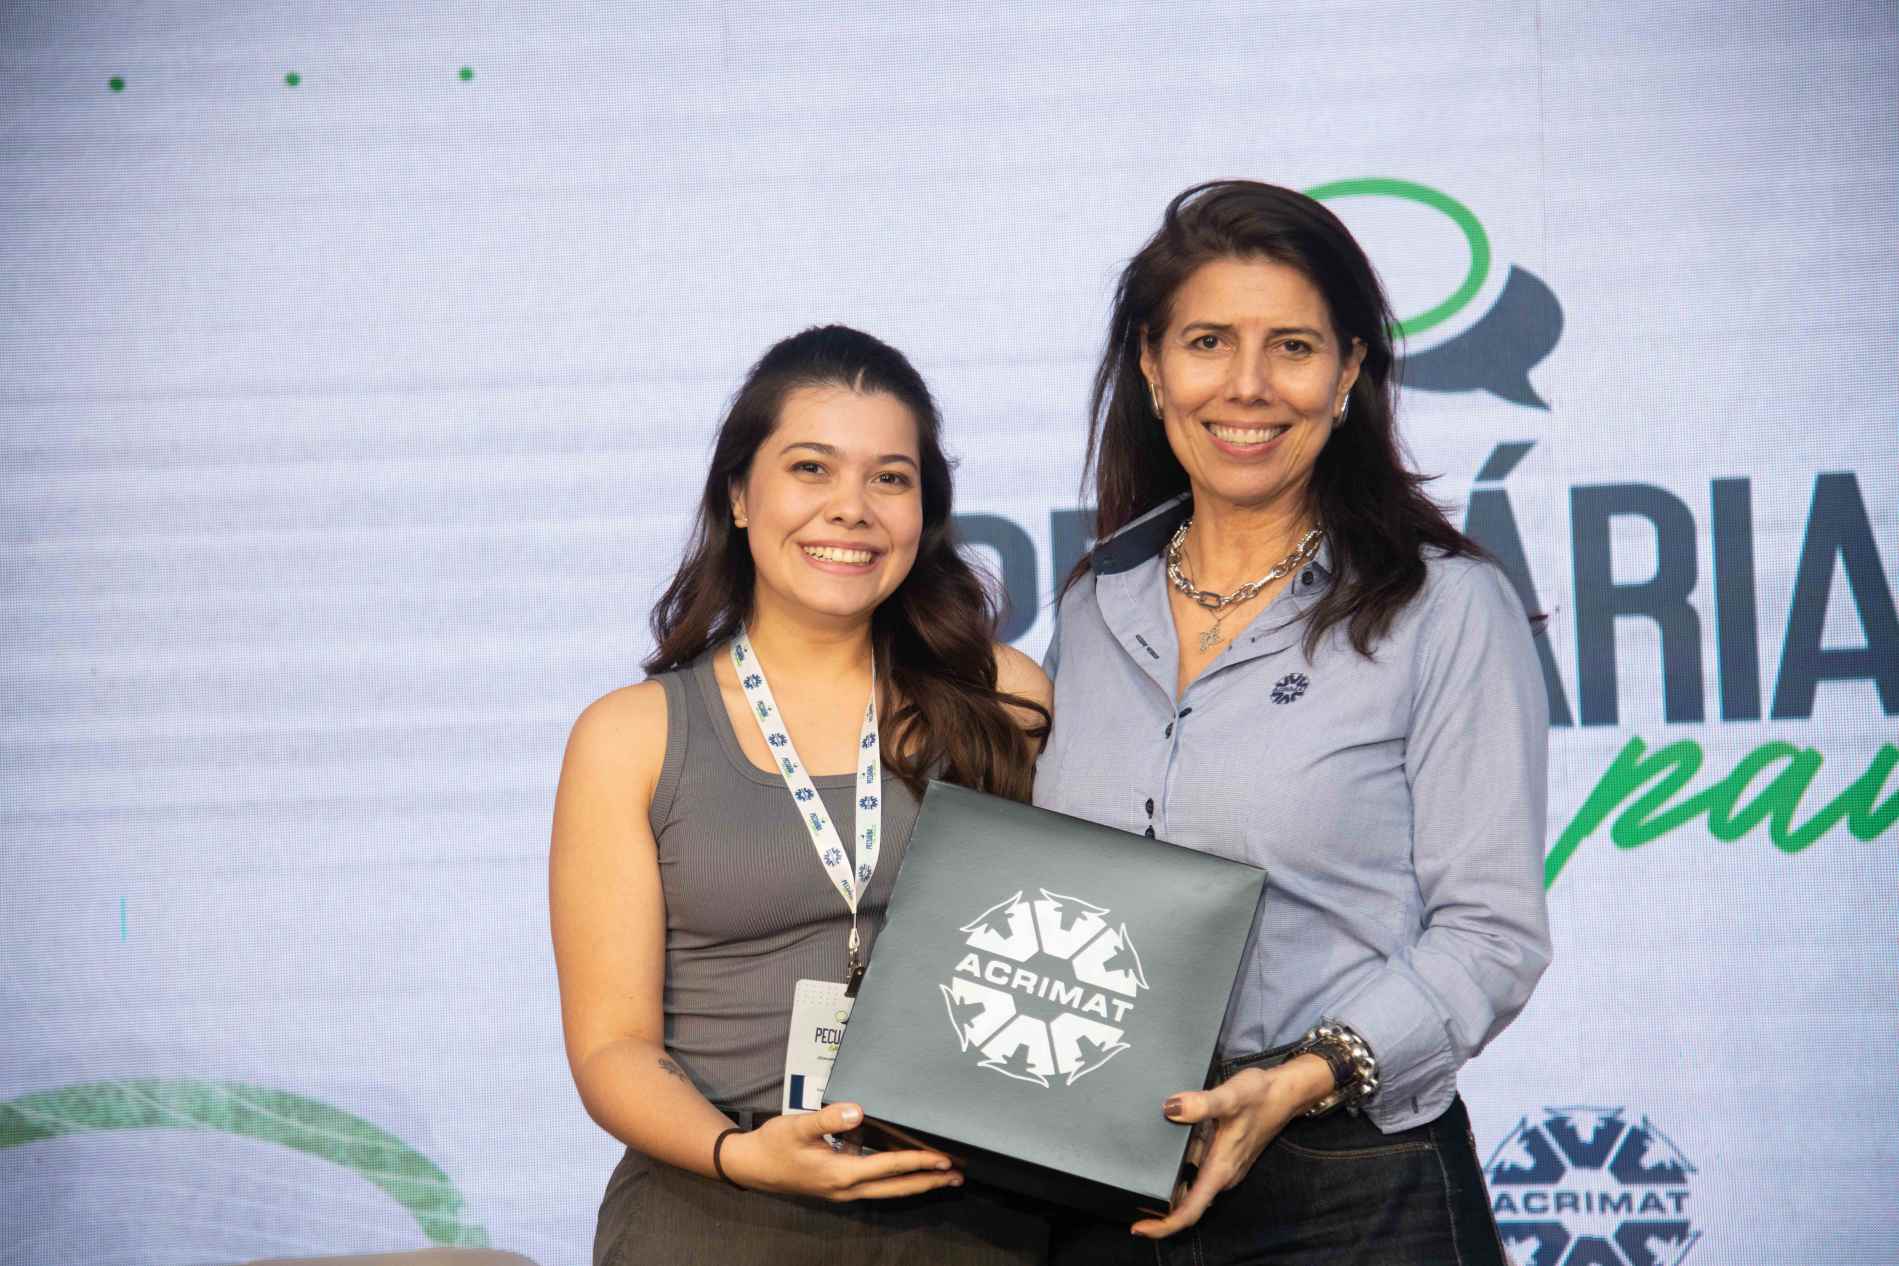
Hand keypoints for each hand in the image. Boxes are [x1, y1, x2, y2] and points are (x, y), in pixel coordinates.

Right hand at [720, 1102, 963, 1201]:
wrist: (751, 1166)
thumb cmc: (774, 1145)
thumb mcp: (798, 1126)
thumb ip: (828, 1119)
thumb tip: (857, 1111)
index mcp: (841, 1174)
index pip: (889, 1167)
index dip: (918, 1162)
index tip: (943, 1160)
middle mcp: (846, 1188)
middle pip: (896, 1187)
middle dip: (928, 1182)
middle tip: (956, 1177)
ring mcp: (842, 1189)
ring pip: (886, 1187)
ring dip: (914, 1181)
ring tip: (940, 1174)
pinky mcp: (837, 1183)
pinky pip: (873, 1181)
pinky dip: (892, 1174)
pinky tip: (899, 1159)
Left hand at [1131, 1054, 1333, 1238]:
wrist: (1287, 1091)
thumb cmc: (1261, 1096)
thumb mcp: (1230, 1096)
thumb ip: (1201, 1104)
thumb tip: (1170, 1109)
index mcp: (1221, 1170)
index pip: (1190, 1211)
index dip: (1164, 1225)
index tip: (1138, 1228)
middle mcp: (1222, 1174)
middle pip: (1187, 1203)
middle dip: (1158, 1206)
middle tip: (1127, 1197)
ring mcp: (1224, 1166)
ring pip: (1191, 1182)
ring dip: (1168, 1182)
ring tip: (1138, 1171)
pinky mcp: (1224, 1154)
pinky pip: (1196, 1166)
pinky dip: (1180, 1164)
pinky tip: (1164, 1147)